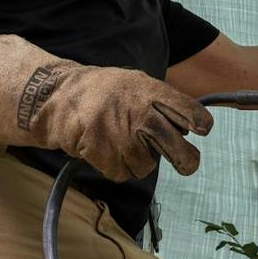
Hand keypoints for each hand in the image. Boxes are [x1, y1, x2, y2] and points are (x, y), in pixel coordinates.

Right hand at [0, 36, 212, 179]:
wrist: (56, 97)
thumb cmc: (101, 92)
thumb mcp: (134, 84)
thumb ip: (160, 102)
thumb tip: (186, 129)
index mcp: (150, 92)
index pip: (189, 111)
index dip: (200, 123)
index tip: (202, 131)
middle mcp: (140, 113)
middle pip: (179, 149)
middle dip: (186, 161)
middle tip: (188, 165)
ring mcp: (121, 135)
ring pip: (147, 167)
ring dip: (137, 162)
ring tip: (121, 143)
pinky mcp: (103, 153)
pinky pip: (123, 174)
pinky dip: (116, 168)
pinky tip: (105, 150)